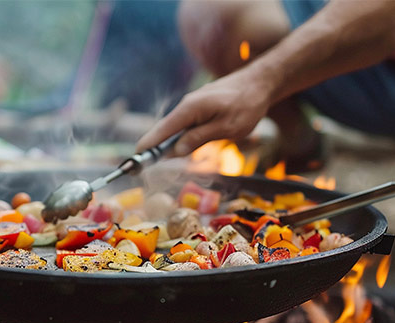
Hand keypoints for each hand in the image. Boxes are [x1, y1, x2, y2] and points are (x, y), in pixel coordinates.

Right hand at [136, 66, 276, 155]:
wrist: (259, 83)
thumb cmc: (247, 106)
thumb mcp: (226, 128)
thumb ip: (200, 138)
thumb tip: (176, 151)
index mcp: (190, 109)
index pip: (162, 130)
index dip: (148, 146)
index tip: (135, 160)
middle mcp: (187, 105)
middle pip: (164, 130)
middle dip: (154, 148)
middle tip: (143, 167)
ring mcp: (193, 104)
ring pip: (175, 128)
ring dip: (167, 144)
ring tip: (157, 161)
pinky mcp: (200, 107)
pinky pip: (185, 124)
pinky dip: (179, 137)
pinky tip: (178, 148)